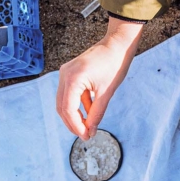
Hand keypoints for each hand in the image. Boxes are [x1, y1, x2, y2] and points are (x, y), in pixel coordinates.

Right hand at [56, 17, 143, 139]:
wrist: (117, 44)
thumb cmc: (115, 64)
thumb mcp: (107, 92)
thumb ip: (97, 113)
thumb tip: (90, 131)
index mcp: (73, 79)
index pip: (68, 109)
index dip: (76, 126)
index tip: (86, 136)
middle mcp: (65, 75)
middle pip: (62, 107)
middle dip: (73, 123)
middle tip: (86, 135)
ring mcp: (66, 73)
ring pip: (64, 101)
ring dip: (75, 115)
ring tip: (88, 127)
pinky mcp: (70, 73)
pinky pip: (70, 93)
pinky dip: (78, 104)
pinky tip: (89, 112)